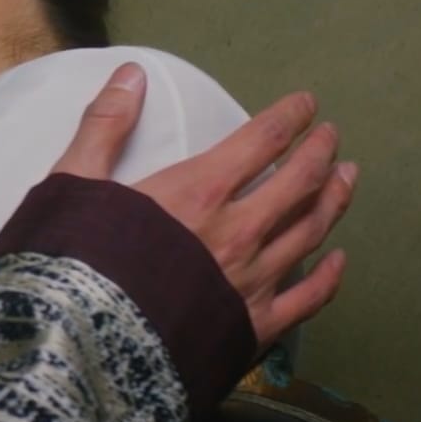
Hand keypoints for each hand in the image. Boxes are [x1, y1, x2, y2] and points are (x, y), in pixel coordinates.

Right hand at [54, 63, 353, 350]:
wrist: (84, 347)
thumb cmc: (74, 262)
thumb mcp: (73, 183)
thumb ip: (104, 126)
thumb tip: (131, 74)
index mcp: (198, 191)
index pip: (261, 141)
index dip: (289, 117)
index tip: (306, 104)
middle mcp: (239, 232)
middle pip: (299, 183)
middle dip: (320, 153)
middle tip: (332, 137)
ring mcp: (253, 281)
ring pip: (311, 232)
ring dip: (334, 200)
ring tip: (348, 178)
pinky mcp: (254, 327)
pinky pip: (308, 298)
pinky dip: (330, 275)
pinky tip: (339, 260)